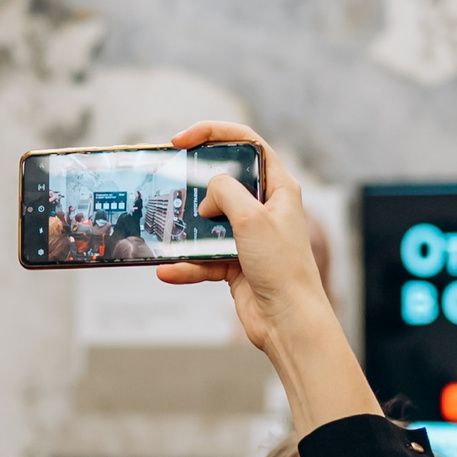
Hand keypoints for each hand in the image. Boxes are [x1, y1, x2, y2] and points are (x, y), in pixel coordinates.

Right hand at [155, 123, 332, 355]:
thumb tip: (207, 196)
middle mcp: (265, 209)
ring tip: (167, 232)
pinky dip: (187, 265)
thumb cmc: (283, 267)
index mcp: (279, 188)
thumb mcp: (252, 217)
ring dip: (188, 229)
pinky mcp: (236, 263)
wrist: (289, 322)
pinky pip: (204, 257)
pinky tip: (169, 270)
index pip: (247, 144)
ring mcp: (250, 236)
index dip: (214, 133)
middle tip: (171, 183)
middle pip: (224, 182)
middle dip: (196, 185)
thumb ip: (225, 191)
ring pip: (209, 222)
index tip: (183, 139)